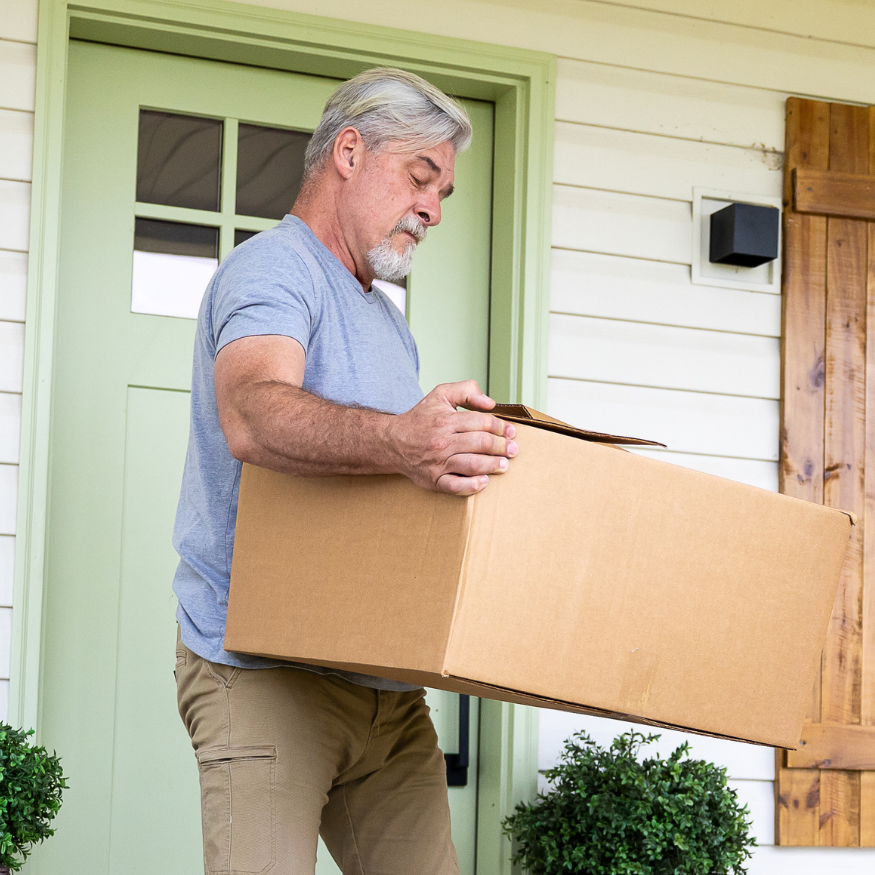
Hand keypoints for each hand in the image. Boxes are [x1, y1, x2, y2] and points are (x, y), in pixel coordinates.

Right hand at [386, 380, 517, 494]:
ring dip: (493, 465)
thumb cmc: (420, 419)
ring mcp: (438, 463)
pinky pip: (456, 487)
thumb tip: (490, 403)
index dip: (501, 427)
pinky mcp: (434, 480)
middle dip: (502, 447)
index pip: (482, 422)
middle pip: (481, 444)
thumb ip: (466, 390)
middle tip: (513, 450)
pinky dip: (472, 486)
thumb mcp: (441, 394)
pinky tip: (484, 481)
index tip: (510, 432)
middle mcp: (443, 442)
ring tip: (504, 465)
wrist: (392, 441)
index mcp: (446, 421)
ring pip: (473, 465)